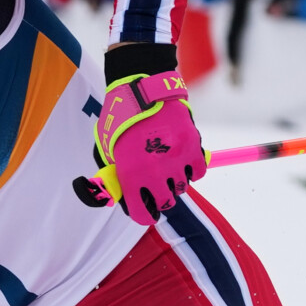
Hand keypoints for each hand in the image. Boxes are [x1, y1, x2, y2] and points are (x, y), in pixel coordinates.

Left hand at [94, 70, 207, 225]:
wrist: (142, 90)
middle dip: (162, 196)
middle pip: (167, 203)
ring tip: (168, 166)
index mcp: (130, 176)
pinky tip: (182, 160)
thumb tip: (120, 199)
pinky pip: (198, 172)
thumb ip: (114, 177)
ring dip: (176, 181)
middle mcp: (155, 173)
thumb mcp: (106, 151)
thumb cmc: (121, 120)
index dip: (144, 214)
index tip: (147, 211)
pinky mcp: (192, 147)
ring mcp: (176, 160)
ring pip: (183, 187)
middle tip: (159, 186)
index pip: (142, 215)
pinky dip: (192, 169)